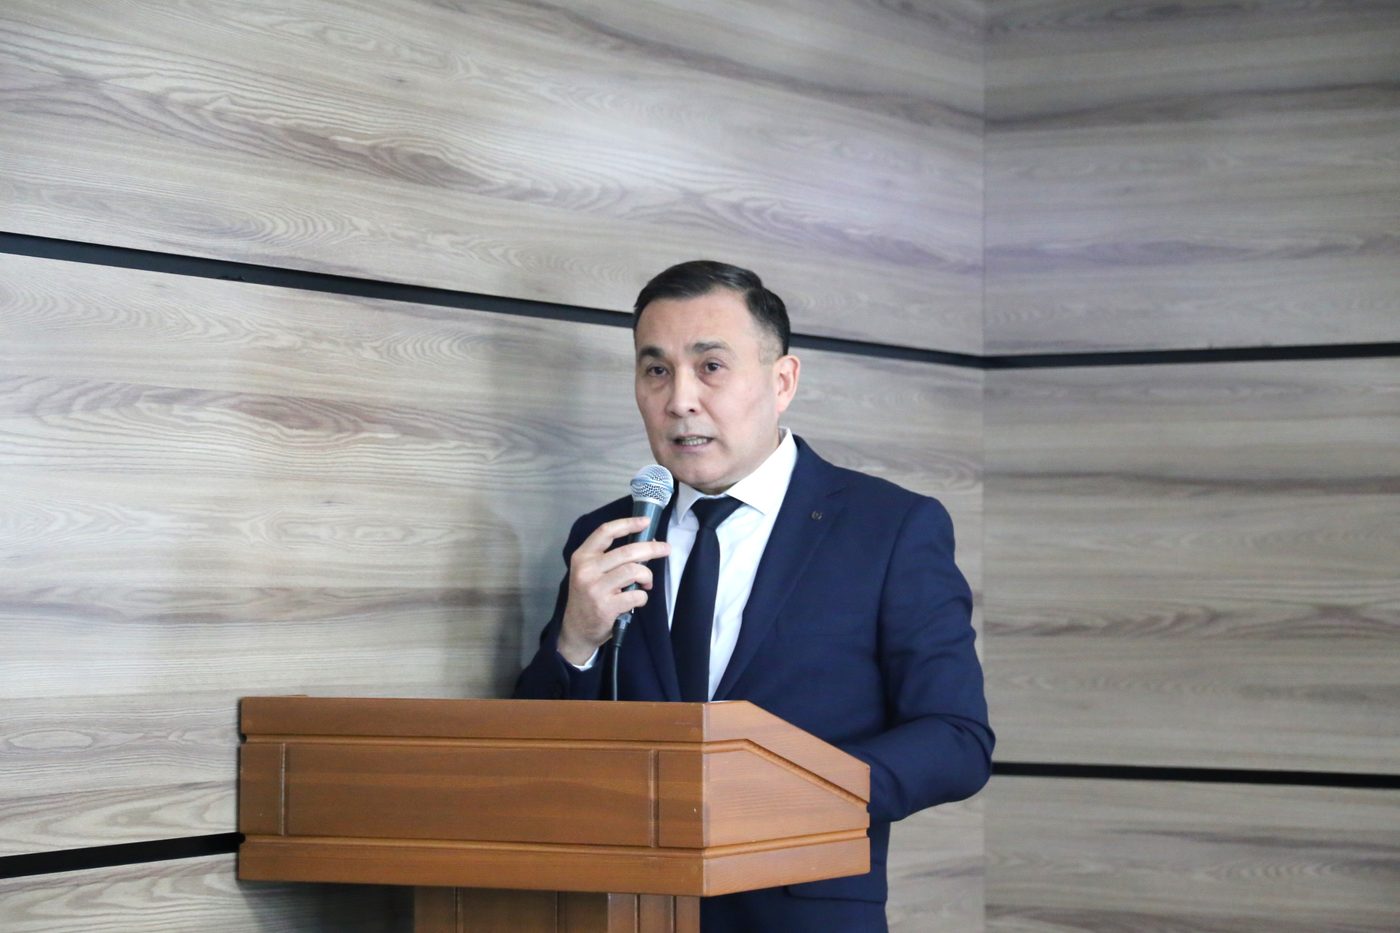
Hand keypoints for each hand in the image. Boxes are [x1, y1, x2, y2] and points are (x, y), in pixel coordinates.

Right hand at [557, 516, 670, 664]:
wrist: (576, 629)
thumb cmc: (588, 597)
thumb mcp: (590, 572)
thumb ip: (612, 558)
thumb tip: (647, 542)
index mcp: (582, 556)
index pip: (606, 531)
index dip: (628, 523)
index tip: (646, 521)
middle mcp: (586, 570)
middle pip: (627, 551)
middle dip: (652, 548)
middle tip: (666, 549)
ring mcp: (595, 588)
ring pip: (634, 571)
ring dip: (647, 576)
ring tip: (647, 583)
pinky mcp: (605, 606)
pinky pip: (636, 595)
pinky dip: (643, 597)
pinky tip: (638, 599)